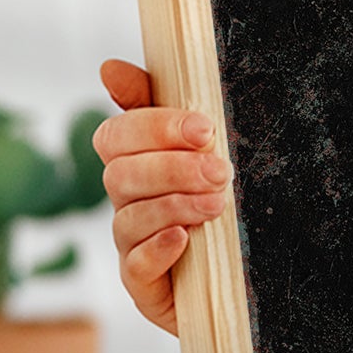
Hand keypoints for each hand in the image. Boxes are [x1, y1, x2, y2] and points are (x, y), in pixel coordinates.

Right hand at [92, 59, 225, 334]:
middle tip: (222, 171)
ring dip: (175, 205)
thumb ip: (157, 103)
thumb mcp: (200, 147)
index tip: (205, 129)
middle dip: (174, 168)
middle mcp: (124, 202)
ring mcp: (130, 244)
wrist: (244, 272)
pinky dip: (158, 249)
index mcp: (134, 162)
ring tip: (218, 204)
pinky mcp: (143, 285)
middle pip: (121, 175)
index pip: (116, 135)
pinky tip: (184, 239)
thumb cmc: (217, 197)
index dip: (155, 127)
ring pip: (129, 218)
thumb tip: (108, 67)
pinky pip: (134, 266)